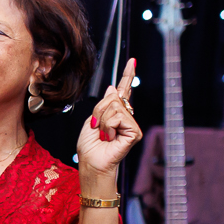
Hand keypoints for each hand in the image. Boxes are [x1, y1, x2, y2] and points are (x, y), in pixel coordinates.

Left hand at [77, 58, 142, 182]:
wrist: (91, 163)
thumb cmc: (89, 147)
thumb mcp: (90, 121)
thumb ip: (102, 105)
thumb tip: (113, 88)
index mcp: (114, 113)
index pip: (122, 91)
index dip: (127, 75)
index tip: (132, 61)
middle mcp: (125, 116)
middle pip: (112, 97)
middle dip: (99, 111)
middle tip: (97, 128)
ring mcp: (131, 123)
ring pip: (114, 106)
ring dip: (102, 120)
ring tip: (104, 135)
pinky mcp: (134, 131)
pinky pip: (118, 117)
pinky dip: (109, 126)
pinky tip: (110, 138)